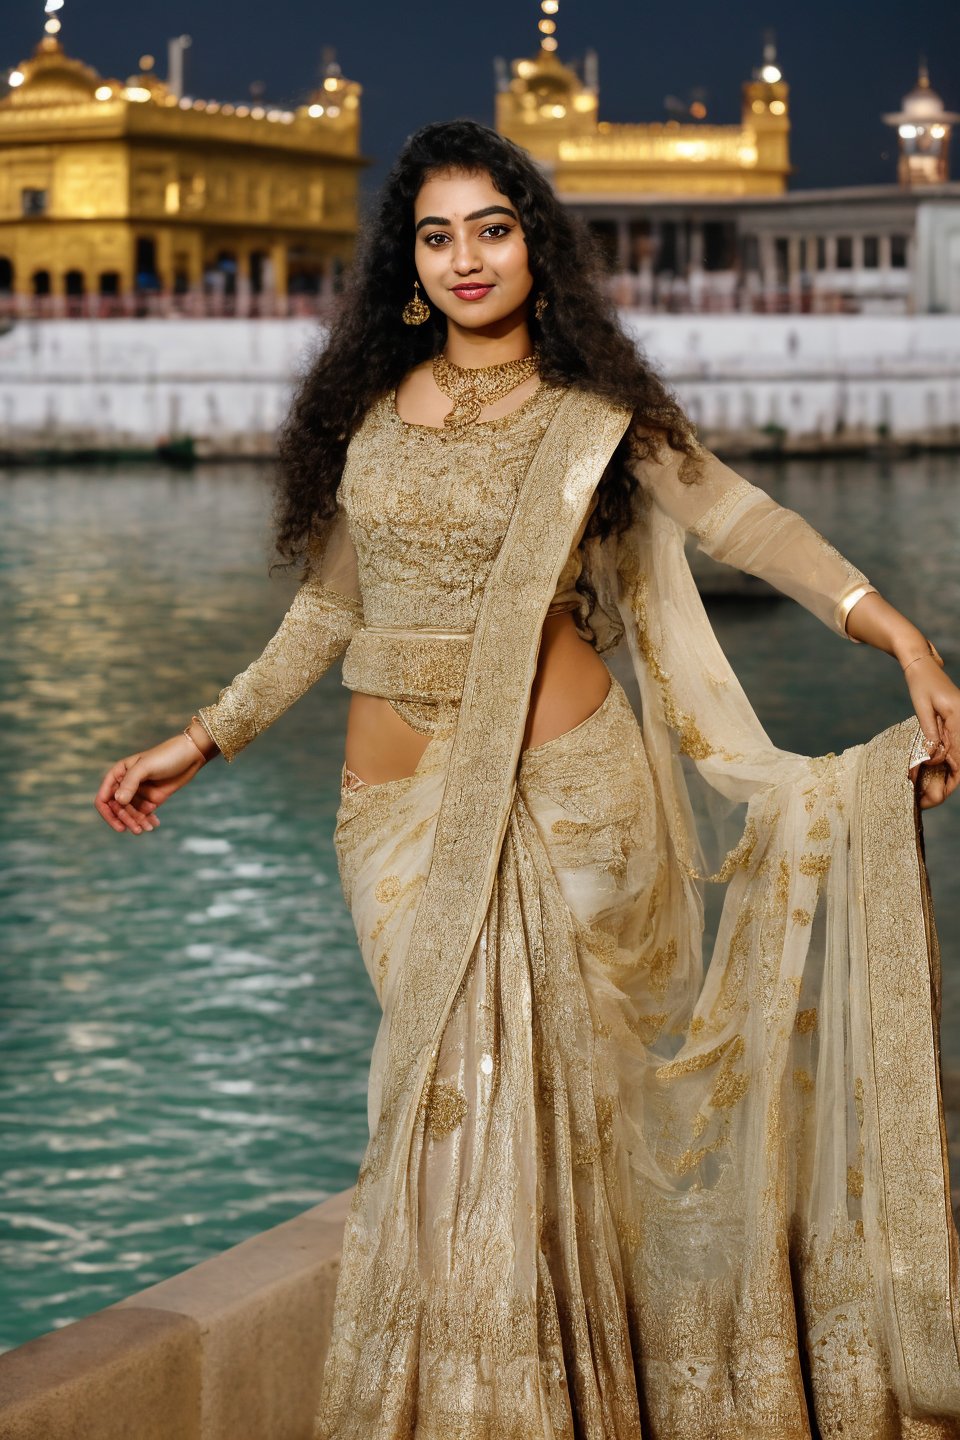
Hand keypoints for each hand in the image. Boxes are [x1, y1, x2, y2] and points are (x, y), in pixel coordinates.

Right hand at [94, 733, 208, 834]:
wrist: (190, 756)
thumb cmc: (166, 756)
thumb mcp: (145, 767)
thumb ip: (130, 783)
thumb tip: (118, 801)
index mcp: (119, 773)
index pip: (104, 797)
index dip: (108, 813)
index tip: (119, 825)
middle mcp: (126, 784)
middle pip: (118, 809)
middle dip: (127, 820)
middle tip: (138, 829)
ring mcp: (139, 792)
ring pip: (131, 813)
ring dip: (137, 822)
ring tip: (147, 828)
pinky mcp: (152, 798)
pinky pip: (144, 814)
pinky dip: (147, 820)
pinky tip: (154, 825)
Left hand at [904, 656, 959, 809]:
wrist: (923, 665)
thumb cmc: (921, 683)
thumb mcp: (922, 707)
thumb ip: (930, 732)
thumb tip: (935, 757)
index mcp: (959, 719)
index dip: (951, 780)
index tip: (936, 796)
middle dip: (946, 782)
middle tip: (926, 800)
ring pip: (957, 757)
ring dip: (943, 773)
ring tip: (922, 790)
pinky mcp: (955, 724)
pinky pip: (952, 747)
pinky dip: (942, 760)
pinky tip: (928, 770)